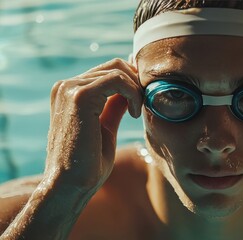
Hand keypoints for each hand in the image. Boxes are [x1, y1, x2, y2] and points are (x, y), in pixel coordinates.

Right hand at [46, 58, 142, 191]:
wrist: (69, 185)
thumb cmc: (87, 163)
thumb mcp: (105, 126)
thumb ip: (114, 105)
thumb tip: (131, 89)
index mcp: (69, 92)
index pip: (108, 70)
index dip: (132, 81)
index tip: (143, 100)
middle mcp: (67, 85)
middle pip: (114, 65)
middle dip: (136, 83)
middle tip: (143, 106)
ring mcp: (70, 89)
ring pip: (118, 70)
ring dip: (136, 91)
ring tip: (136, 113)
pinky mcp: (80, 96)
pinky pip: (117, 80)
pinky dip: (132, 94)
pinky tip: (133, 114)